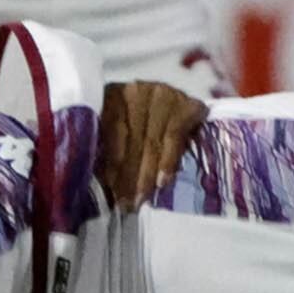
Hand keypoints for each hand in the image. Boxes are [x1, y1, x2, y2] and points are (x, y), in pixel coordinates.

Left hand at [98, 80, 209, 204]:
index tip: (109, 189)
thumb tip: (104, 186)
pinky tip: (163, 181)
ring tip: (141, 199)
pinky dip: (168, 161)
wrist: (174, 109)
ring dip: (147, 174)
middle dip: (129, 175)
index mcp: (114, 93)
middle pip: (133, 138)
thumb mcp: (115, 134)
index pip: (112, 129)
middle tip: (126, 203)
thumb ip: (108, 152)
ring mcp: (165, 94)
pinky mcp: (188, 104)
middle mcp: (139, 89)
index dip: (110, 161)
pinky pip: (175, 137)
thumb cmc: (136, 126)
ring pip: (153, 140)